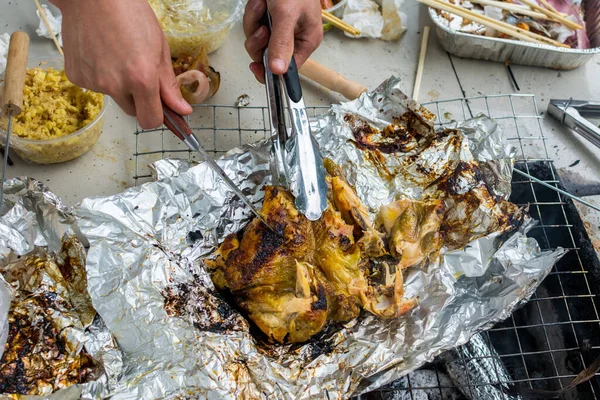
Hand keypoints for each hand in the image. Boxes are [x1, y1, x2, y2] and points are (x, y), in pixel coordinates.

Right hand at [50, 0, 192, 128]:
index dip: (157, 115)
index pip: (151, 121)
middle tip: (139, 73)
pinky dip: (99, 76)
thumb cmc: (129, 13)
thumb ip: (168, 85)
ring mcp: (93, 82)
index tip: (160, 106)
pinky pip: (94, 86)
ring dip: (119, 87)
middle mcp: (115, 86)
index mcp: (141, 80)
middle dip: (139, 100)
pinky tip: (100, 53)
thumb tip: (181, 111)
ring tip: (117, 56)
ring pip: (114, 98)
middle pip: (133, 112)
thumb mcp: (159, 48)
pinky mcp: (76, 76)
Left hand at [243, 0, 322, 82]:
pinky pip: (252, 25)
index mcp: (306, 41)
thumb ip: (281, 43)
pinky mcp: (267, 18)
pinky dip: (252, 14)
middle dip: (258, 42)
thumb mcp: (287, 15)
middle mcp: (293, 38)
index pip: (287, 69)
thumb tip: (278, 71)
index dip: (270, 71)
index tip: (256, 66)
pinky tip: (259, 2)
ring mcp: (278, 28)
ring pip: (256, 40)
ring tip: (261, 6)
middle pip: (267, 55)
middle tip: (262, 29)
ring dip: (253, 23)